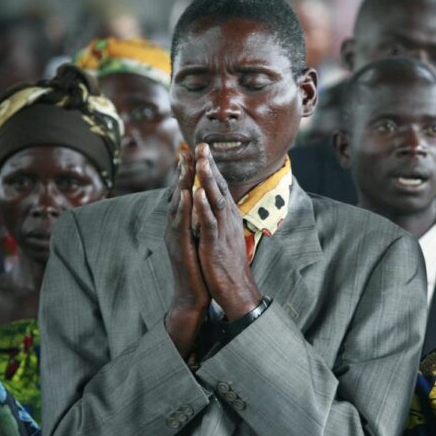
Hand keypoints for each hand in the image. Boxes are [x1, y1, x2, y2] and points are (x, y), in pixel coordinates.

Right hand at [164, 148, 208, 357]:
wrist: (193, 295)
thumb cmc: (198, 267)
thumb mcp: (199, 240)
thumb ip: (198, 223)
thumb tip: (203, 207)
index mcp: (183, 224)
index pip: (184, 194)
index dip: (187, 174)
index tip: (192, 153)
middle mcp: (176, 227)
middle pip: (177, 194)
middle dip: (182, 172)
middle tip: (185, 149)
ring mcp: (176, 237)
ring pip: (177, 205)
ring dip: (180, 184)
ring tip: (185, 164)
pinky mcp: (180, 248)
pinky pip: (181, 225)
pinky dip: (183, 208)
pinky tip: (185, 195)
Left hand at [193, 143, 261, 318]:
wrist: (237, 290)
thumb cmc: (229, 265)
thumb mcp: (226, 237)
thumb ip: (220, 220)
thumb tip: (215, 207)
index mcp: (229, 218)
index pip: (220, 188)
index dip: (212, 169)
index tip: (203, 150)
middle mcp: (228, 220)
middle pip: (220, 188)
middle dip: (210, 166)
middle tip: (202, 145)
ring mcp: (223, 230)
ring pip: (215, 200)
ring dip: (208, 179)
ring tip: (200, 160)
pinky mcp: (216, 243)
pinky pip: (209, 221)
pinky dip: (203, 206)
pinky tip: (197, 192)